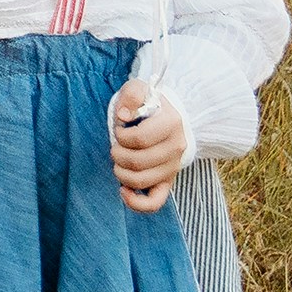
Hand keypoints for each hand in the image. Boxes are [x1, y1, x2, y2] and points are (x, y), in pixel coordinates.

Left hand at [109, 82, 194, 210]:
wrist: (168, 118)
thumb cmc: (149, 105)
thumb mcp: (139, 89)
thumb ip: (132, 95)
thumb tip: (124, 115)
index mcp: (172, 124)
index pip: (140, 138)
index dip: (122, 136)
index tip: (120, 129)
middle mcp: (176, 148)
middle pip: (138, 162)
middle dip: (117, 154)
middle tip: (116, 146)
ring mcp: (172, 167)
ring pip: (142, 181)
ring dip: (121, 174)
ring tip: (118, 163)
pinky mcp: (167, 182)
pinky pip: (154, 203)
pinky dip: (135, 203)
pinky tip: (123, 191)